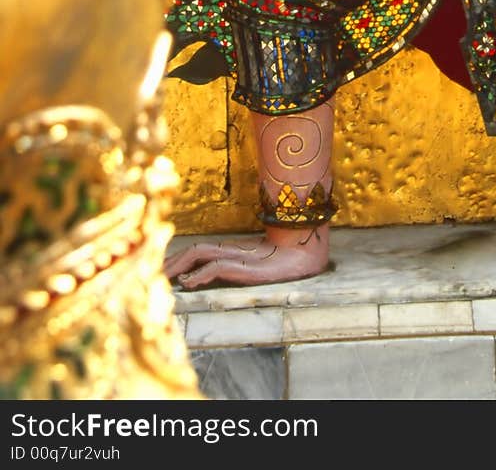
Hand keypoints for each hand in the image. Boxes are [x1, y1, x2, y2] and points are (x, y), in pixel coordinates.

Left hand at [163, 225, 328, 288]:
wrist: (308, 254)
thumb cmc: (284, 258)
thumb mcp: (256, 263)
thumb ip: (234, 265)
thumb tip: (202, 276)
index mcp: (233, 249)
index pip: (199, 249)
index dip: (178, 256)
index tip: (161, 268)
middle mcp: (233, 249)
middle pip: (196, 248)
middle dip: (173, 259)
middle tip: (152, 271)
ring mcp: (241, 256)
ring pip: (203, 253)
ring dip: (181, 265)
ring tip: (165, 277)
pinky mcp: (249, 267)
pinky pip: (220, 266)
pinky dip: (202, 274)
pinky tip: (190, 284)